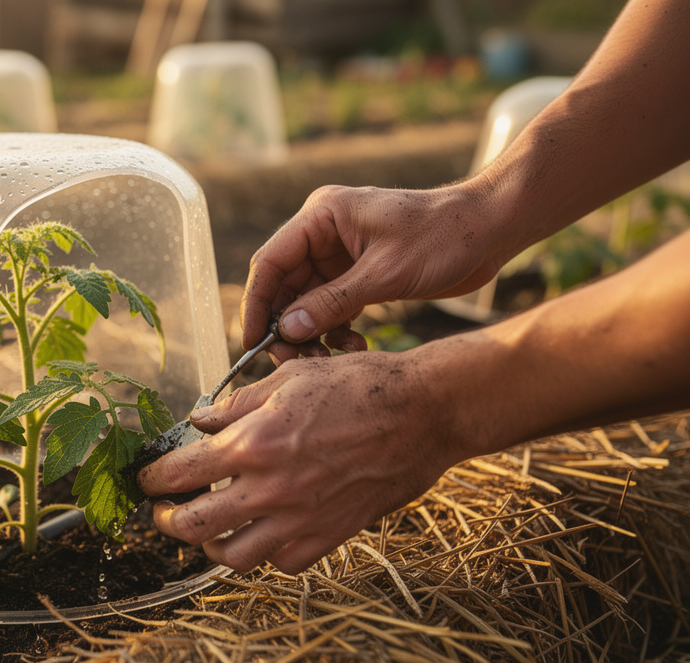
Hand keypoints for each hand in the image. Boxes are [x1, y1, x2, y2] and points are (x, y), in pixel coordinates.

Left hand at [137, 349, 465, 574]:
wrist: (423, 412)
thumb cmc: (358, 386)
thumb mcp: (287, 381)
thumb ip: (236, 407)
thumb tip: (201, 421)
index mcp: (252, 444)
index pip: (178, 474)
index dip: (152, 480)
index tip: (146, 479)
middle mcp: (270, 489)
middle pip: (192, 526)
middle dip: (167, 520)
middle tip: (165, 511)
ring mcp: (300, 519)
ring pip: (233, 557)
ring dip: (211, 545)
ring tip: (208, 528)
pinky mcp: (331, 535)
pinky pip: (283, 562)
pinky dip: (265, 553)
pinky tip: (262, 532)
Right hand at [242, 183, 504, 360]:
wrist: (492, 228)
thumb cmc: (444, 236)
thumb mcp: (386, 273)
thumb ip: (332, 302)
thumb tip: (286, 330)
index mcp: (322, 216)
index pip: (270, 263)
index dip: (257, 304)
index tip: (253, 342)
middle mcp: (324, 233)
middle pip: (284, 285)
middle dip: (285, 325)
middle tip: (292, 361)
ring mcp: (340, 254)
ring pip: (305, 301)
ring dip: (312, 333)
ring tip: (327, 359)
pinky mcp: (358, 273)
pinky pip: (331, 306)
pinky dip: (335, 330)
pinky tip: (354, 345)